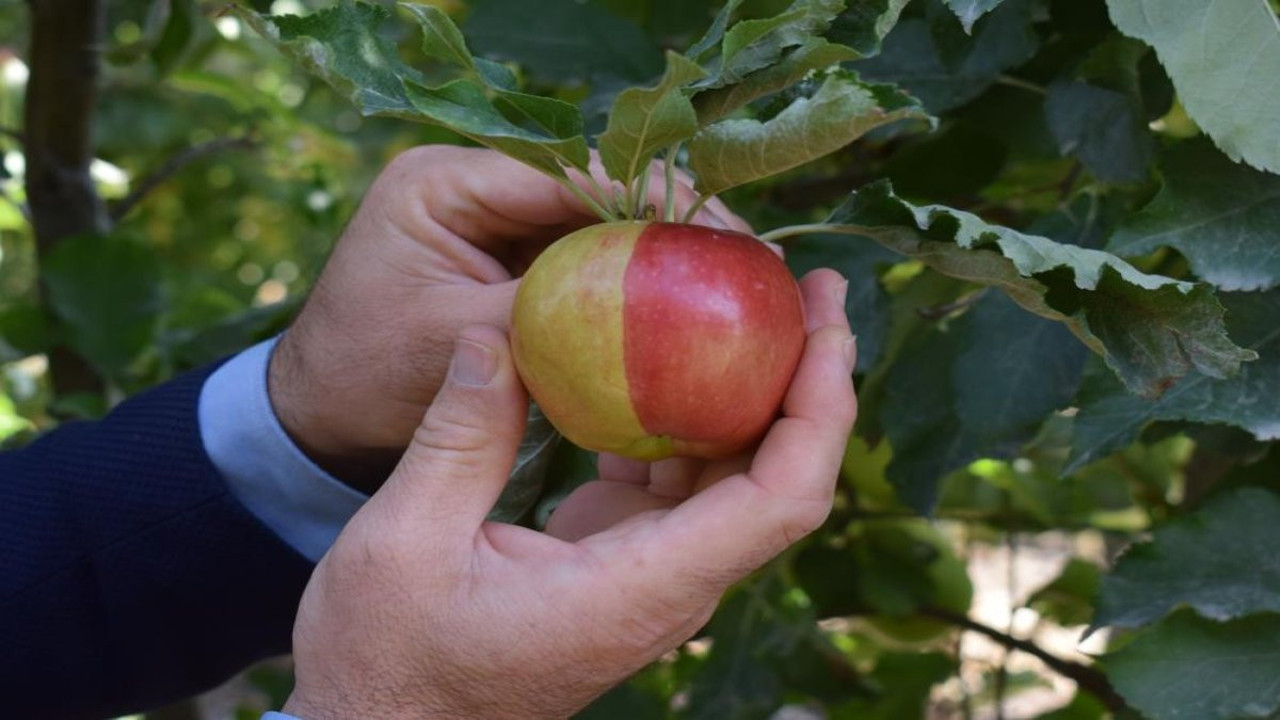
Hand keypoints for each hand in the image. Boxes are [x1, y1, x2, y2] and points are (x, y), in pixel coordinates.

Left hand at [267, 146, 749, 490]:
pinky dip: (627, 280)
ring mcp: (491, 215)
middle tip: (747, 256)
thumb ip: (544, 314)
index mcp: (445, 180)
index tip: (723, 233)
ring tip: (732, 278)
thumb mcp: (458, 345)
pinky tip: (683, 305)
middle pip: (593, 186)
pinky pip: (580, 257)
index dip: (654, 198)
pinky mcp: (506, 252)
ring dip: (657, 249)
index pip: (570, 172)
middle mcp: (472, 180)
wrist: (320, 412)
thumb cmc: (367, 378)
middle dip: (670, 221)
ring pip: (595, 220)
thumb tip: (648, 303)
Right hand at [280, 269, 856, 719]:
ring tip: (744, 304)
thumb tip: (494, 331)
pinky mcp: (624, 557)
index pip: (782, 497)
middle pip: (781, 474)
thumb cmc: (392, 658)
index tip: (825, 317)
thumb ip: (460, 434)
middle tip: (805, 282)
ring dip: (751, 389)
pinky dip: (683, 413)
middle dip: (806, 375)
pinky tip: (658, 357)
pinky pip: (680, 479)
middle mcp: (671, 581)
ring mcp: (652, 570)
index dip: (821, 404)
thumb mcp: (407, 540)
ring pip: (736, 473)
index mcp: (643, 587)